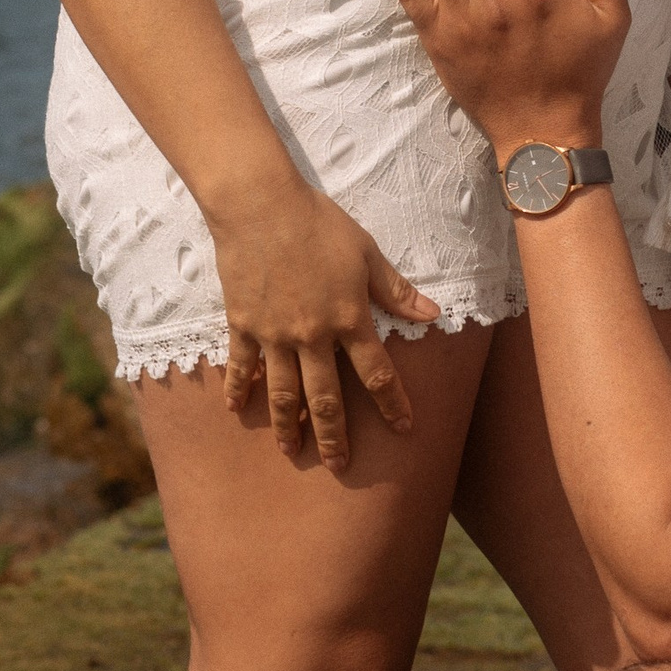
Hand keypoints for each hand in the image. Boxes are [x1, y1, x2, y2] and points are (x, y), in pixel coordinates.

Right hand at [208, 168, 438, 470]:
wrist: (259, 205)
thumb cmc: (318, 223)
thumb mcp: (366, 253)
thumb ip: (395, 290)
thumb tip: (433, 313)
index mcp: (348, 319)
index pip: (377, 372)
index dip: (392, 403)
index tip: (404, 429)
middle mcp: (312, 336)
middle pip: (325, 397)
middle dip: (335, 435)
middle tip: (341, 465)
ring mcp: (274, 334)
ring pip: (282, 392)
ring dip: (288, 425)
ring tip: (292, 452)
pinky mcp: (243, 324)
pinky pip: (242, 365)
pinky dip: (239, 389)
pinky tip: (237, 411)